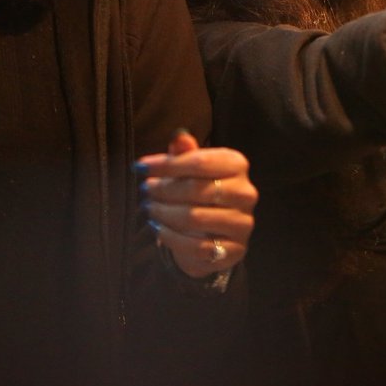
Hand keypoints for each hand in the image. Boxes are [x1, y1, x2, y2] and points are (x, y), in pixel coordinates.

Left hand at [137, 131, 256, 279]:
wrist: (214, 233)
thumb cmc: (199, 193)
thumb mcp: (192, 170)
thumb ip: (185, 154)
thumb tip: (179, 136)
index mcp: (237, 165)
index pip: (200, 162)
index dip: (167, 165)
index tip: (140, 167)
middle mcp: (245, 192)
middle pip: (197, 189)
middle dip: (164, 190)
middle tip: (145, 190)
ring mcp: (242, 222)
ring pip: (195, 218)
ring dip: (164, 213)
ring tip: (148, 209)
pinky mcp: (234, 249)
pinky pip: (196, 245)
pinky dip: (171, 237)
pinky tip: (157, 229)